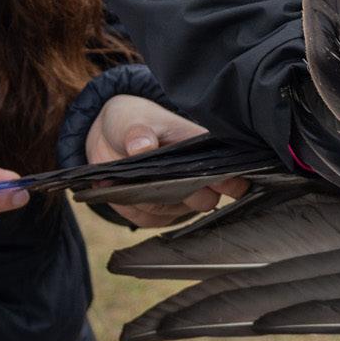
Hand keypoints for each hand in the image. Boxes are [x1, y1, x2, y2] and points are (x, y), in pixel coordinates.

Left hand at [85, 94, 248, 226]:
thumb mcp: (132, 120)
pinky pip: (152, 220)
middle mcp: (199, 176)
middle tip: (153, 174)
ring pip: (174, 212)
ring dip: (150, 198)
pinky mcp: (161, 212)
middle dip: (180, 192)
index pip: (231, 171)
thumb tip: (142, 146)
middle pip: (206, 200)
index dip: (228, 180)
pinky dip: (135, 207)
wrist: (109, 139)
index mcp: (203, 148)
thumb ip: (138, 133)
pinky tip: (124, 188)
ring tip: (131, 175)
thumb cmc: (131, 121)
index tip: (204, 178)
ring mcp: (181, 197)